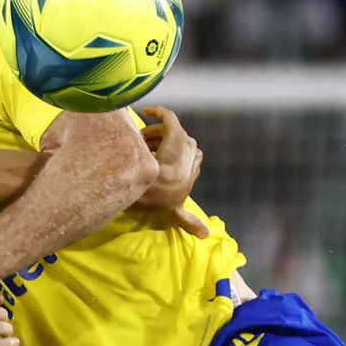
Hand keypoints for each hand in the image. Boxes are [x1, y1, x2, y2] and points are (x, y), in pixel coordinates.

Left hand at [135, 105, 207, 236]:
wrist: (139, 199)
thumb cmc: (151, 205)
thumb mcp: (173, 213)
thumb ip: (188, 221)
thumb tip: (205, 234)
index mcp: (191, 178)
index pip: (195, 157)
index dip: (178, 152)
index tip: (156, 154)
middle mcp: (190, 166)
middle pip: (185, 143)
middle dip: (167, 141)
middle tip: (145, 145)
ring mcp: (181, 155)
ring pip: (175, 134)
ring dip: (159, 133)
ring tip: (141, 139)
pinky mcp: (173, 143)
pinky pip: (171, 121)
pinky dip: (162, 113)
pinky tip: (148, 110)